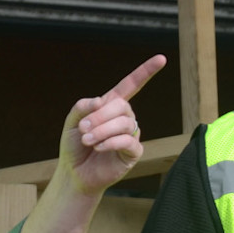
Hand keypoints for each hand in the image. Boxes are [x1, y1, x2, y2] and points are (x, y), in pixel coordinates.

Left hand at [58, 54, 167, 194]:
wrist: (74, 173)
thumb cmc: (75, 147)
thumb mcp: (72, 122)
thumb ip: (83, 106)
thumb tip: (102, 100)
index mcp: (111, 106)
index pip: (131, 85)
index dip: (145, 72)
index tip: (161, 58)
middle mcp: (124, 118)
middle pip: (122, 106)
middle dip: (100, 116)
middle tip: (83, 128)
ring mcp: (130, 135)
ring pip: (124, 123)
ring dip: (102, 130)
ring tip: (87, 140)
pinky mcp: (133, 152)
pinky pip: (128, 141)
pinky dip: (111, 142)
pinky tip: (98, 148)